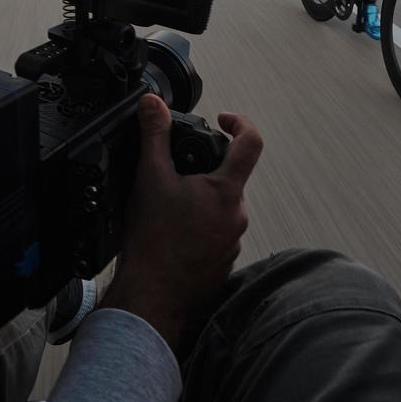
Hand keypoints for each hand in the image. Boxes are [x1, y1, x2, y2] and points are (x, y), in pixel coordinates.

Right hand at [101, 95, 261, 348]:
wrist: (152, 298)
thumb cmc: (153, 242)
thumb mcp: (150, 178)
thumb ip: (153, 135)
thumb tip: (152, 104)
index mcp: (226, 191)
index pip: (251, 142)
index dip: (239, 123)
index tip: (223, 120)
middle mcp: (237, 216)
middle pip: (230, 178)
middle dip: (204, 170)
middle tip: (175, 174)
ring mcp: (232, 242)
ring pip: (221, 208)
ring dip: (199, 202)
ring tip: (168, 209)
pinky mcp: (223, 263)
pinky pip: (216, 234)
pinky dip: (198, 228)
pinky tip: (172, 235)